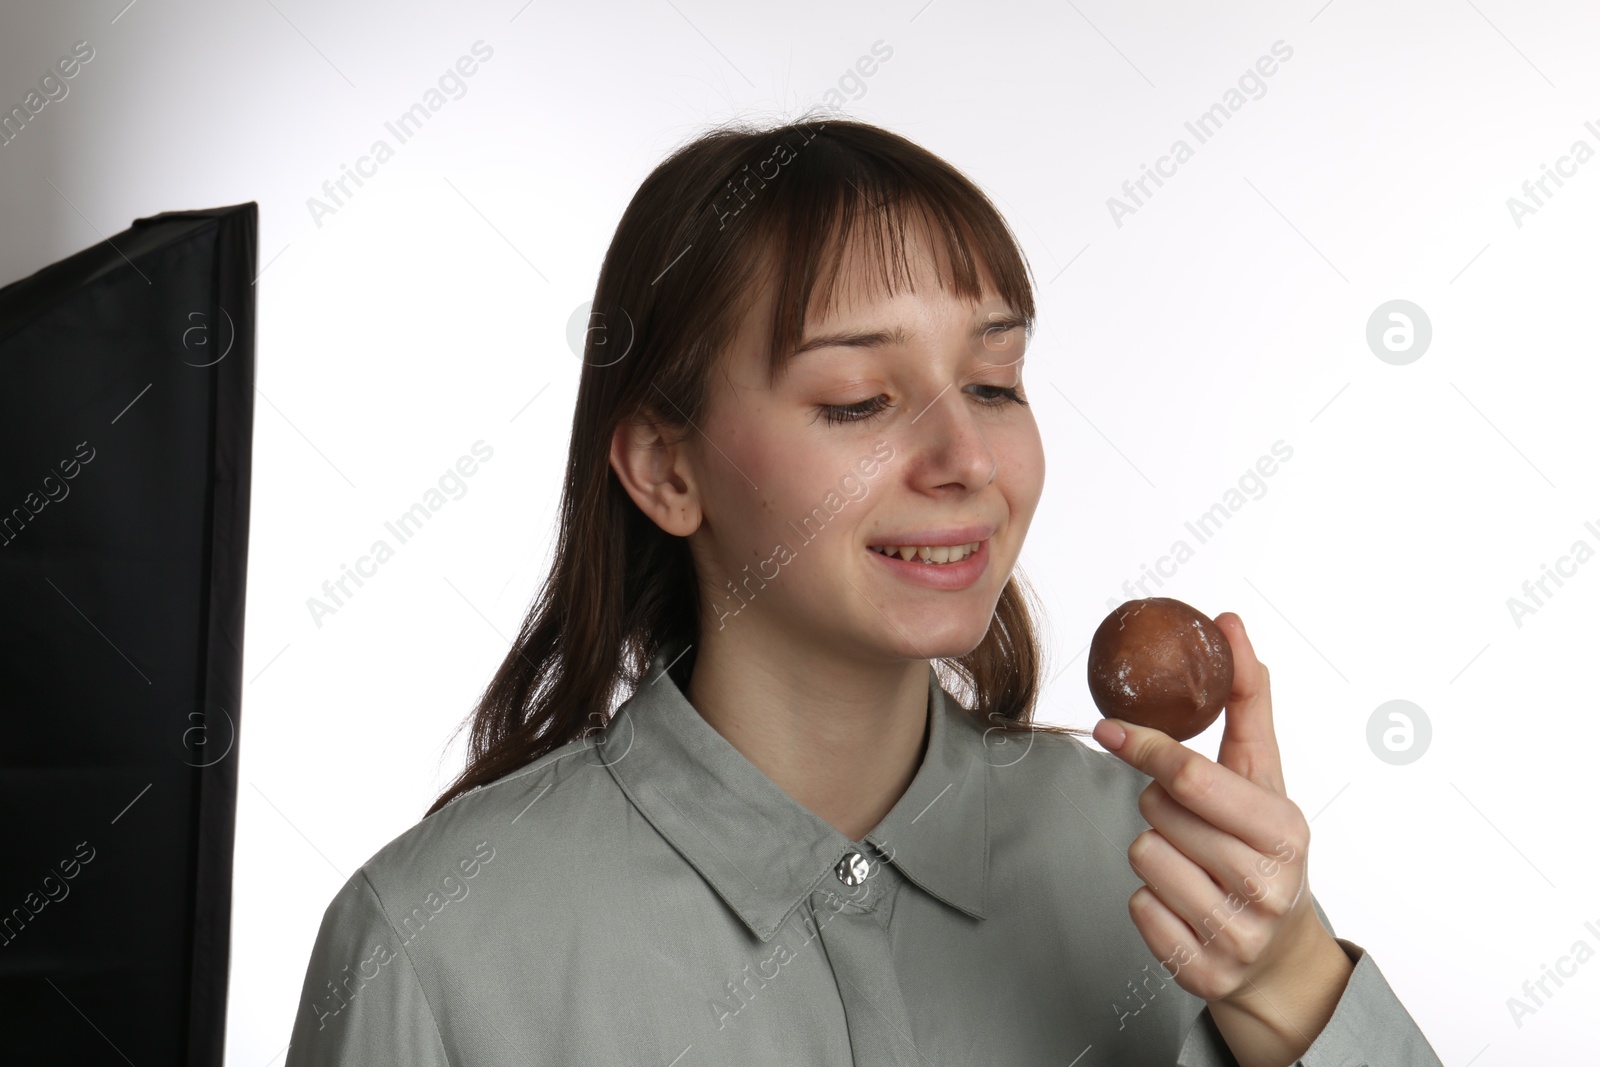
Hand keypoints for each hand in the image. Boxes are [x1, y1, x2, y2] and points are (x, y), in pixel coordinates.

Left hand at [1089, 613, 1345, 1029]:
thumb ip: (1247, 700)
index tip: (1109, 728)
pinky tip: (1185, 902)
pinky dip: (1151, 900)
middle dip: (1161, 805)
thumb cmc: (1264, 846)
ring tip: (1194, 861)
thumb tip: (1232, 623)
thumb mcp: (1265, 776)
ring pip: (1143, 856)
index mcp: (1284, 832)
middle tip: (1190, 819)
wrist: (1281, 955)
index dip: (1147, 747)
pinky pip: (1137, 907)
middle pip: (1159, 814)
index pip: (1193, 778)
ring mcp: (1235, 934)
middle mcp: (1267, 886)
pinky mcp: (1202, 972)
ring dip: (1156, 851)